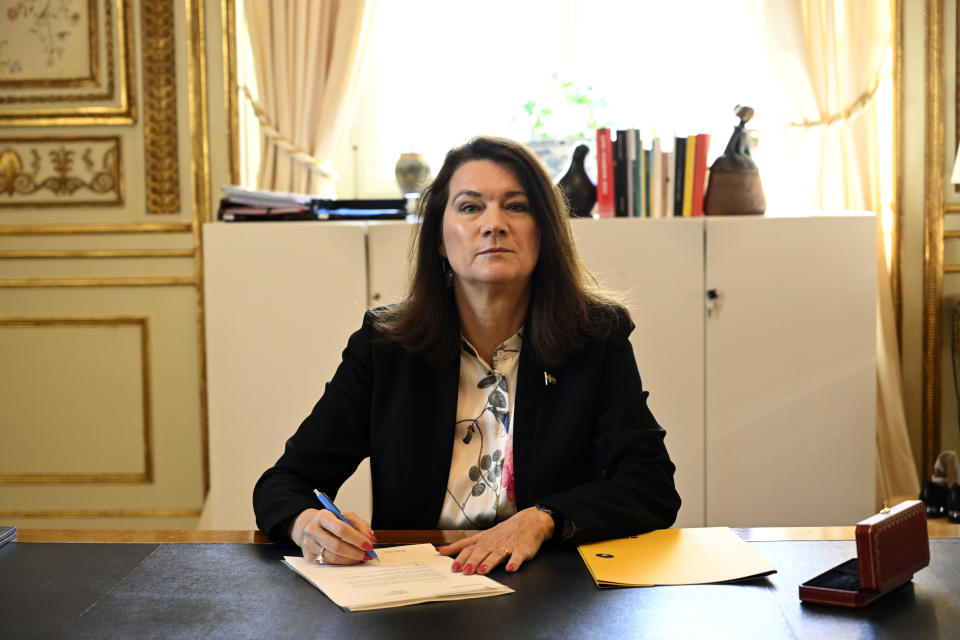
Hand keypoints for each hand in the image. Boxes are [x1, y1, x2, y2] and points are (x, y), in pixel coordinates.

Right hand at [288, 507, 376, 564]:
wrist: (308, 525)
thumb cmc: (330, 521)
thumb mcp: (345, 516)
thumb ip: (360, 525)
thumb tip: (370, 539)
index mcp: (322, 516)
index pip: (341, 529)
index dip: (357, 539)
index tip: (369, 545)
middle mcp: (312, 530)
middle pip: (337, 546)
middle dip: (356, 552)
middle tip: (368, 555)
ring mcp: (309, 544)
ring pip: (333, 557)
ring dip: (351, 560)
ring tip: (362, 558)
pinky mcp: (309, 556)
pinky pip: (329, 563)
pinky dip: (343, 563)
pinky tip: (350, 560)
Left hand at [436, 506, 553, 573]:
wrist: (529, 522)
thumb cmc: (504, 532)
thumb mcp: (482, 536)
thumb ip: (463, 545)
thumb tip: (441, 550)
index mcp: (483, 541)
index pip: (468, 548)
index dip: (460, 557)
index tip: (452, 567)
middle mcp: (493, 543)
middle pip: (481, 552)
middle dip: (472, 561)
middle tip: (465, 571)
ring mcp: (507, 546)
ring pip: (496, 555)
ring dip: (489, 563)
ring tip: (482, 571)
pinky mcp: (521, 550)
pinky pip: (517, 556)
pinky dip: (514, 562)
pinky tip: (510, 568)